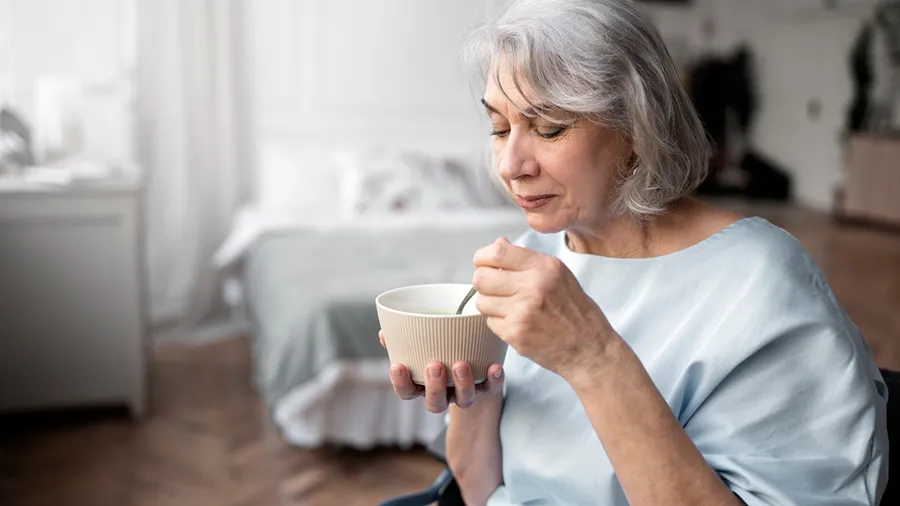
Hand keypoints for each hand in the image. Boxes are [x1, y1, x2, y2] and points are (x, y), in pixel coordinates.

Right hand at [379, 330, 503, 412]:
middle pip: (435, 403)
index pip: (406, 392)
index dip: (401, 383)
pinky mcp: (487, 388)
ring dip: (462, 384)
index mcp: (422, 386)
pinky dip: (494, 380)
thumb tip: (385, 332)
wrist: (472, 359)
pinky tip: (495, 367)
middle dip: (434, 387)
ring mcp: (465, 393)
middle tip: (435, 366)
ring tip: (461, 364)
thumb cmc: (438, 350)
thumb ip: (401, 339)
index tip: (398, 366)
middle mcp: (444, 394)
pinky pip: (492, 389)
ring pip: (464, 400)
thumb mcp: (418, 346)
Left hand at [472, 237, 615, 380]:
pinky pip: (489, 322)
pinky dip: (498, 323)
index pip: (497, 253)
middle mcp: (533, 286)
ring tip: (509, 307)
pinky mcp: (515, 334)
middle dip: (484, 282)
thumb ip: (526, 259)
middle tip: (495, 288)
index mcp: (544, 267)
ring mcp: (522, 312)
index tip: (484, 263)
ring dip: (490, 304)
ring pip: (481, 301)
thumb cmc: (575, 312)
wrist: (589, 348)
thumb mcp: (559, 275)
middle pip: (481, 277)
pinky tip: (517, 323)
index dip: (483, 258)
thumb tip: (497, 245)